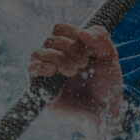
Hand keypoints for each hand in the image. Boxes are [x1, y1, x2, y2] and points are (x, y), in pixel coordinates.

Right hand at [29, 23, 125, 139]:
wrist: (106, 110)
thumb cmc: (107, 84)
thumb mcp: (109, 56)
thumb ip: (100, 38)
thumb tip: (83, 32)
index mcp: (69, 48)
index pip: (59, 29)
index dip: (72, 33)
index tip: (89, 48)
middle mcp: (55, 59)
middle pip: (50, 39)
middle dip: (70, 48)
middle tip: (84, 63)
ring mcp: (47, 74)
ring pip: (37, 53)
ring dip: (58, 57)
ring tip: (73, 70)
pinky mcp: (41, 90)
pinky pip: (30, 72)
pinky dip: (41, 66)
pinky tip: (55, 72)